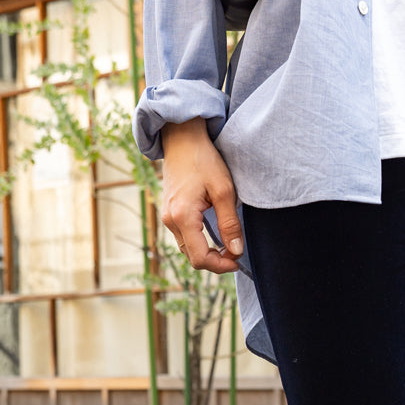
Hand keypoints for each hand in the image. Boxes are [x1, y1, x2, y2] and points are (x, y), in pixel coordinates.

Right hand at [161, 119, 243, 274]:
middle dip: (216, 261)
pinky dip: (200, 243)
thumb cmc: (204, 160)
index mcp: (182, 216)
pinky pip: (184, 238)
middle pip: (193, 258)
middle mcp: (170, 221)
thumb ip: (230, 223)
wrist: (182, 139)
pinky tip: (214, 237)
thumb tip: (236, 250)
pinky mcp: (169, 213)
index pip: (200, 258)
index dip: (220, 266)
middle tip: (236, 253)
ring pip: (188, 250)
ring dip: (208, 253)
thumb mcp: (224, 191)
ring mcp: (167, 218)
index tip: (237, 260)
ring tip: (228, 245)